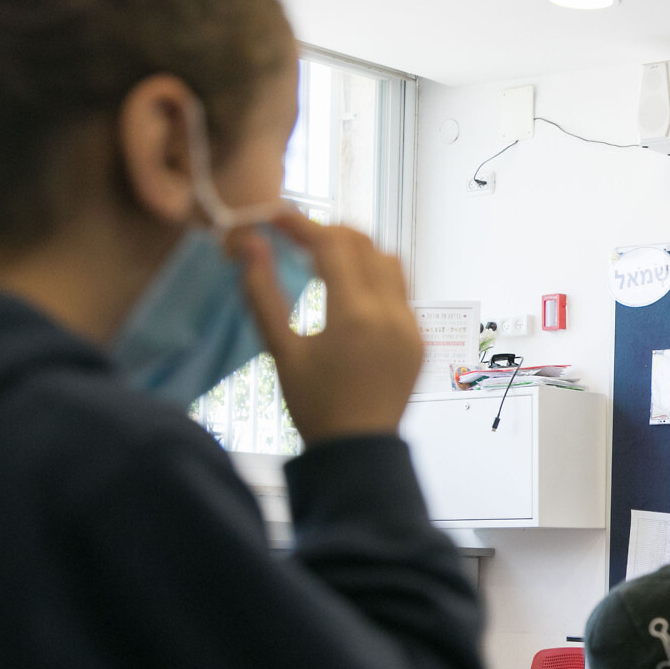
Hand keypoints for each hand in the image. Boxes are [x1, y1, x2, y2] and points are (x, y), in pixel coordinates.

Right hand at [237, 214, 421, 444]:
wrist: (359, 452)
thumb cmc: (314, 405)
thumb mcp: (281, 351)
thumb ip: (262, 292)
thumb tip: (249, 242)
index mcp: (356, 314)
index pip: (332, 245)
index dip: (301, 223)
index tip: (274, 216)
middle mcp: (392, 313)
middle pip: (365, 244)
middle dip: (329, 232)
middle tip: (296, 236)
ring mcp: (412, 325)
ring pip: (390, 262)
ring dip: (358, 250)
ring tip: (324, 258)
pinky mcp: (420, 339)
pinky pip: (402, 292)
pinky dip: (376, 278)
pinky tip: (351, 291)